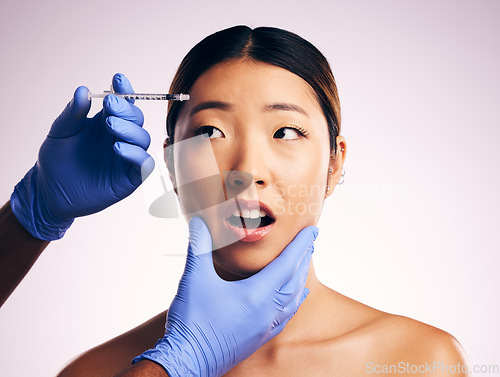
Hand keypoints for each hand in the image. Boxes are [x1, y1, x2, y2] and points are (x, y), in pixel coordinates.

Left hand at [10, 73, 154, 239]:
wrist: (50, 191)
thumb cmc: (56, 160)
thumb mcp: (60, 132)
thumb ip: (72, 114)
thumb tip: (83, 91)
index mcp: (108, 122)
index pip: (124, 103)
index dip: (125, 90)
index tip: (118, 79)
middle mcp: (121, 137)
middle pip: (136, 118)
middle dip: (126, 109)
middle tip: (110, 104)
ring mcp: (127, 157)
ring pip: (143, 139)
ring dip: (130, 130)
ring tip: (110, 125)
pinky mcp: (130, 178)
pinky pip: (143, 164)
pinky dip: (135, 154)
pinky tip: (117, 148)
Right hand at [133, 216, 317, 376]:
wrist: (187, 361)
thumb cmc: (192, 322)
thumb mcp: (194, 279)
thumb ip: (199, 247)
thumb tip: (198, 221)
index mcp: (257, 295)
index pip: (287, 264)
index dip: (301, 244)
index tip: (313, 230)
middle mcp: (268, 311)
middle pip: (295, 280)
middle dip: (304, 257)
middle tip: (311, 240)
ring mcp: (266, 326)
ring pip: (294, 298)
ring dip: (301, 278)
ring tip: (305, 264)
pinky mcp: (260, 337)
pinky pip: (287, 315)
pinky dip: (295, 300)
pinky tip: (295, 297)